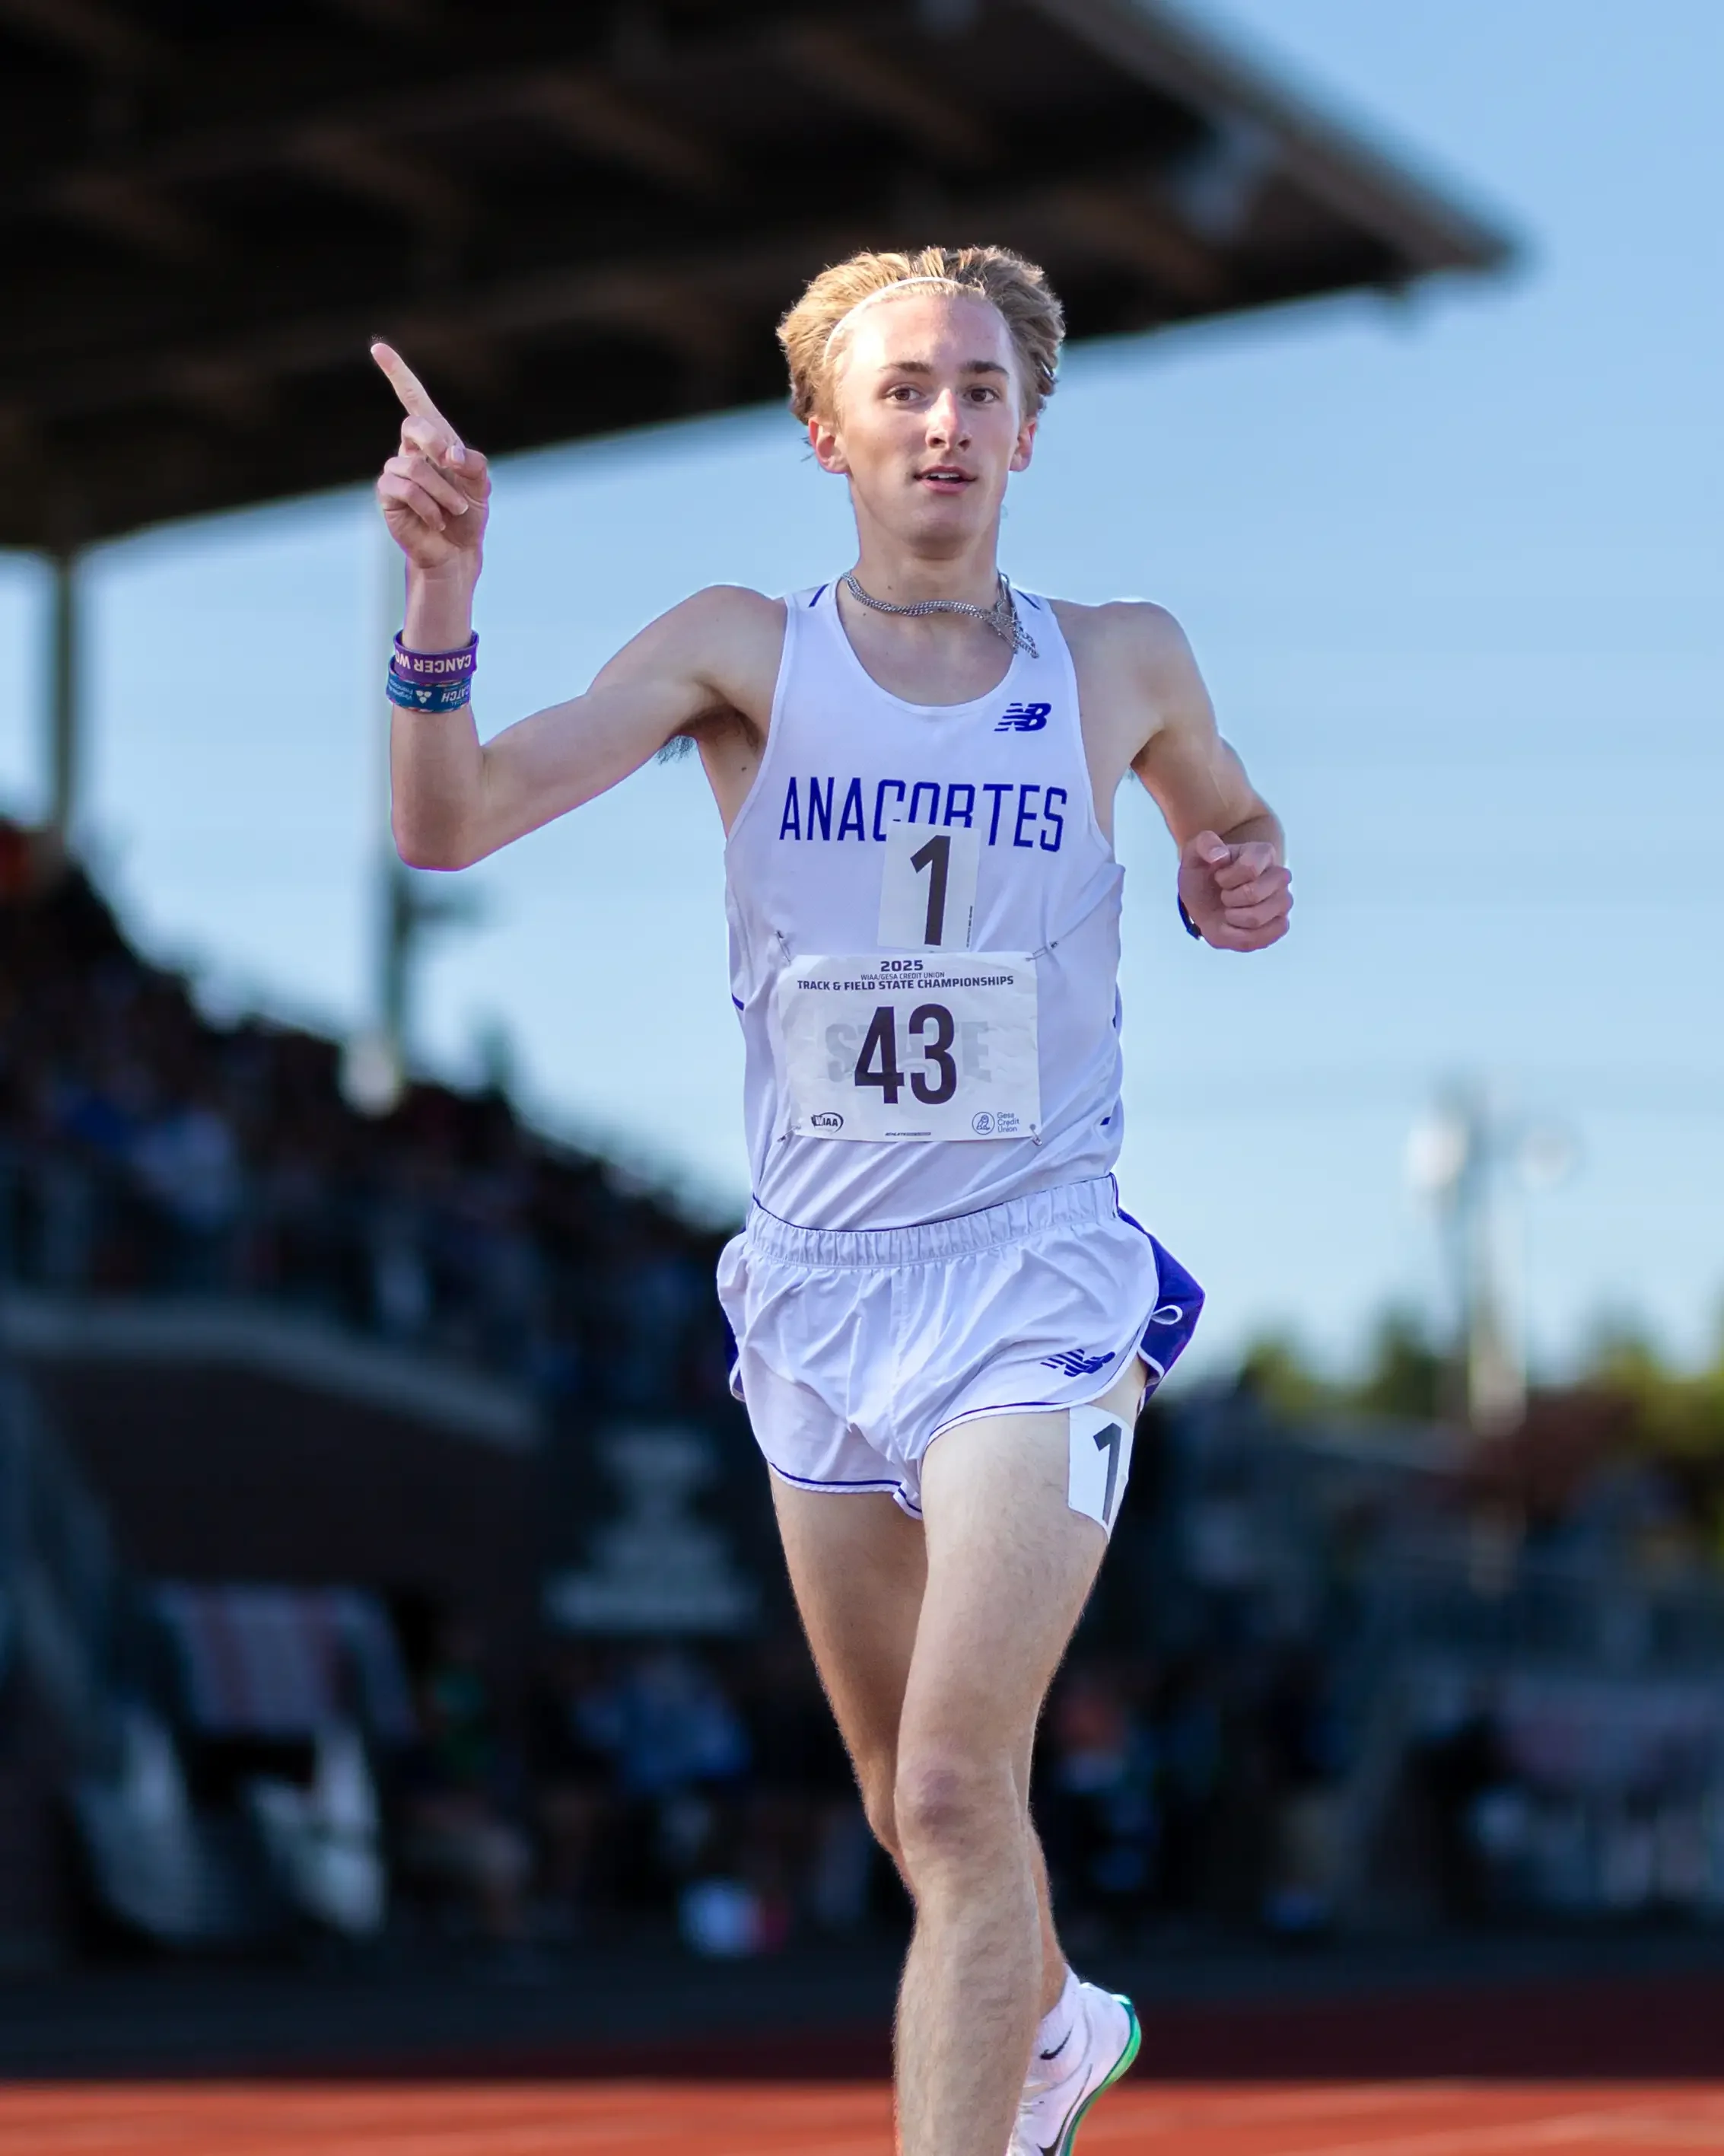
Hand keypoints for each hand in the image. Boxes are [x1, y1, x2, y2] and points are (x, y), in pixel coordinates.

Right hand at [372, 342, 489, 576]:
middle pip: (413, 426)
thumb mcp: (481, 485)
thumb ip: (472, 462)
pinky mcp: (387, 494)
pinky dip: (428, 506)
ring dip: (443, 492)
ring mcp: (396, 471)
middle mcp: (410, 450)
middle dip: (436, 443)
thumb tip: (450, 455)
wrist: (457, 551)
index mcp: (434, 440)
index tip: (378, 348)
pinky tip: (436, 520)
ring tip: (454, 511)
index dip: (397, 373)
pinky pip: (404, 489)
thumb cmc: (469, 515)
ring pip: (414, 467)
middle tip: (454, 464)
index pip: (412, 399)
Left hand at [1178, 829, 1291, 950]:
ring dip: (1232, 918)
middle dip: (1227, 898)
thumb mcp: (1194, 854)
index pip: (1250, 868)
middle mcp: (1279, 876)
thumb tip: (1219, 855)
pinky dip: (1240, 936)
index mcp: (1263, 853)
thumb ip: (1203, 844)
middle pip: (1253, 894)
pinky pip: (1264, 938)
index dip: (1226, 878)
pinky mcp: (1280, 925)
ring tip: (1230, 909)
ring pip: (1257, 919)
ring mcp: (1282, 902)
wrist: (1206, 897)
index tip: (1219, 877)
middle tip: (1225, 894)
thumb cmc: (1204, 874)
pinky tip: (1235, 926)